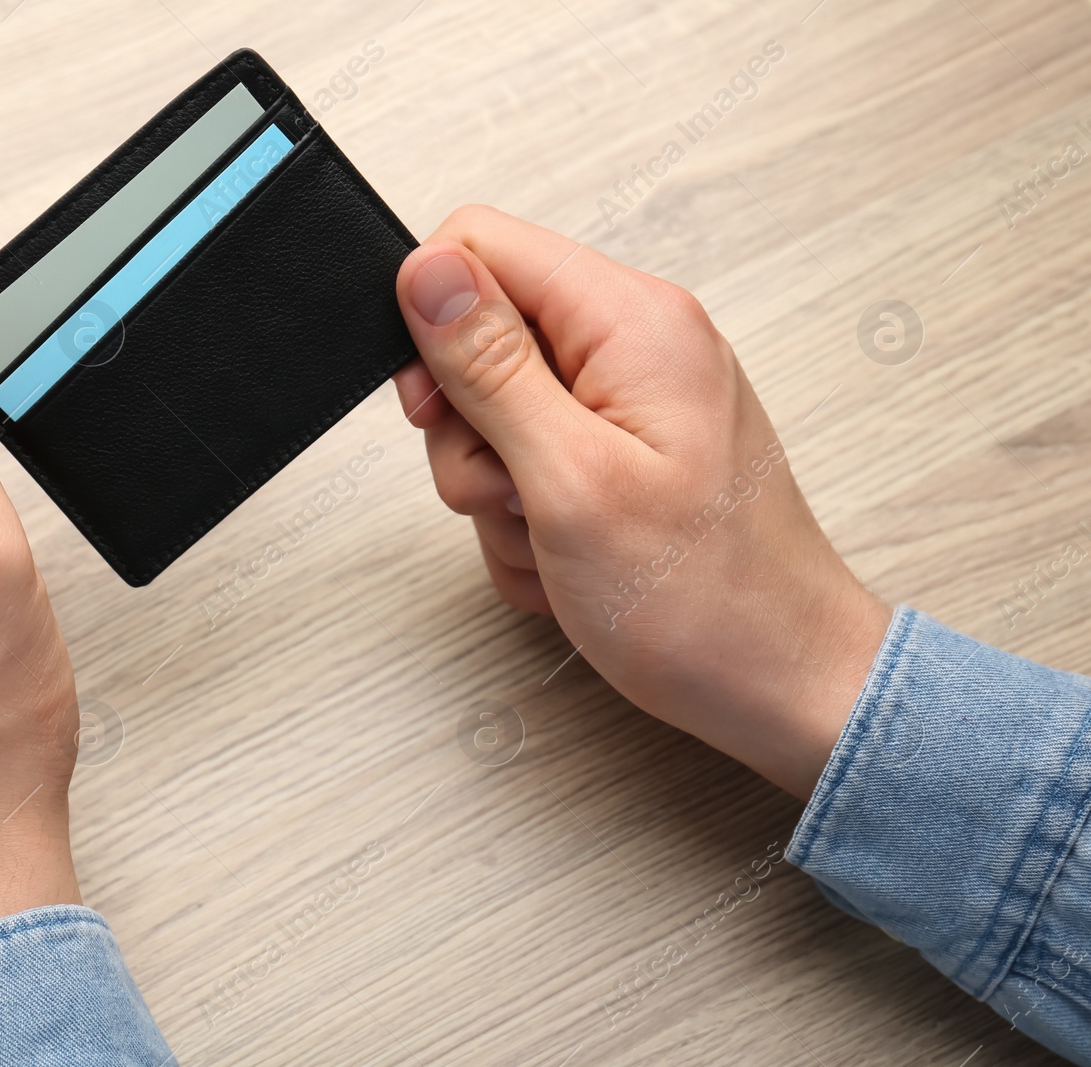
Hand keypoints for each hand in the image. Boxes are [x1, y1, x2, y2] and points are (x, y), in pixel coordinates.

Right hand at [393, 207, 890, 797]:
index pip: (480, 246)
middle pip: (481, 340)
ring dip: (498, 495)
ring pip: (494, 417)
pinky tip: (569, 562)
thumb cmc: (705, 599)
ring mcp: (630, 404)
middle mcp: (635, 346)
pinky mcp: (623, 455)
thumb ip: (490, 366)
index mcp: (632, 321)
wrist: (783, 686)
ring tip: (553, 541)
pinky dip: (528, 525)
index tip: (437, 410)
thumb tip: (426, 272)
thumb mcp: (569, 478)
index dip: (433, 322)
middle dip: (470, 434)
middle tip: (514, 496)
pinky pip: (528, 468)